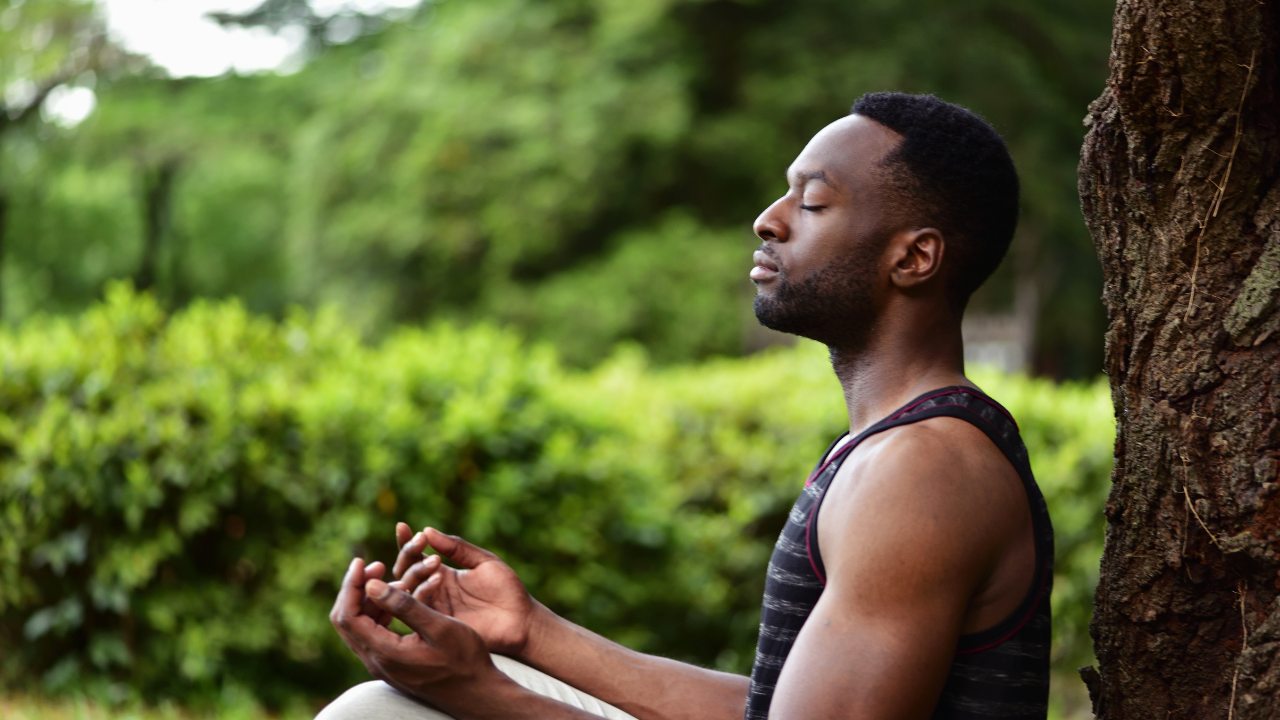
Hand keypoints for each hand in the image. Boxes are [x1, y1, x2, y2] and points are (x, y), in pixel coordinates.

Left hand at [330, 557, 501, 709]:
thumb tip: (372, 585)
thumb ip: (405, 606)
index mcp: (385, 652)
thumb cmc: (465, 660)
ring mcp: (383, 665)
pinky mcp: (392, 663)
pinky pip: (373, 633)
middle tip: (377, 565)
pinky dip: (380, 612)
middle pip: (346, 620)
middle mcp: (377, 661)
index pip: (348, 616)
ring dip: (370, 600)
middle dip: (357, 589)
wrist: (477, 693)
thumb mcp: (439, 628)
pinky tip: (400, 598)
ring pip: (359, 626)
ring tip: (396, 580)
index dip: (351, 585)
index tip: (363, 561)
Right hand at [389, 523, 538, 654]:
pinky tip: (437, 577)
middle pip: (405, 572)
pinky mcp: (438, 624)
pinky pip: (421, 608)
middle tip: (420, 541)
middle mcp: (433, 591)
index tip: (402, 526)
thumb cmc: (506, 589)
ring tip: (434, 560)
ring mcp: (434, 608)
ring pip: (409, 589)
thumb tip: (428, 530)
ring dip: (416, 572)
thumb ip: (456, 548)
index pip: (415, 557)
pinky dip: (424, 591)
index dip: (406, 542)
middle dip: (409, 554)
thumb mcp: (482, 561)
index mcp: (441, 574)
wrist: (521, 619)